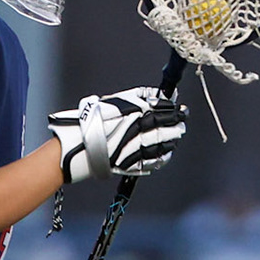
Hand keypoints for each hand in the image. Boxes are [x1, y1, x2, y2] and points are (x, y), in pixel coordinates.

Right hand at [48, 86, 186, 183]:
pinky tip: (167, 153)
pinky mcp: (129, 164)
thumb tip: (153, 94)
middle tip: (183, 120)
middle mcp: (136, 130)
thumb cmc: (89, 121)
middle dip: (175, 123)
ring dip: (171, 139)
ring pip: (160, 144)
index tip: (178, 106)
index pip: (159, 108)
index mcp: (132, 113)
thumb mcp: (111, 102)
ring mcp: (134, 148)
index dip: (170, 107)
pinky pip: (151, 162)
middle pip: (163, 126)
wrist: (76, 146)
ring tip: (177, 135)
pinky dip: (161, 158)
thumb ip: (135, 98)